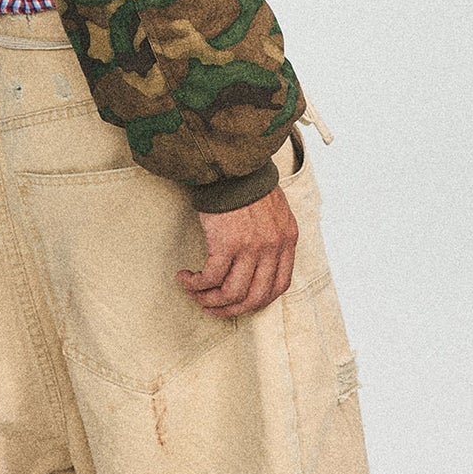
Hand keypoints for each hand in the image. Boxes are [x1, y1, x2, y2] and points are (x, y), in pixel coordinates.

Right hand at [177, 186, 297, 317]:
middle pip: (255, 297)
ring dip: (210, 300)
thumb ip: (274, 235)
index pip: (280, 285)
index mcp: (287, 239)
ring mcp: (251, 248)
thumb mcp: (275, 209)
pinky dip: (196, 284)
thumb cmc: (247, 181)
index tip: (241, 302)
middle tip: (212, 308)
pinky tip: (185, 278)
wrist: (231, 163)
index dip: (258, 301)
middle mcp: (272, 247)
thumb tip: (260, 261)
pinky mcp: (226, 244)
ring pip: (232, 293)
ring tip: (195, 294)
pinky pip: (211, 278)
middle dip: (232, 309)